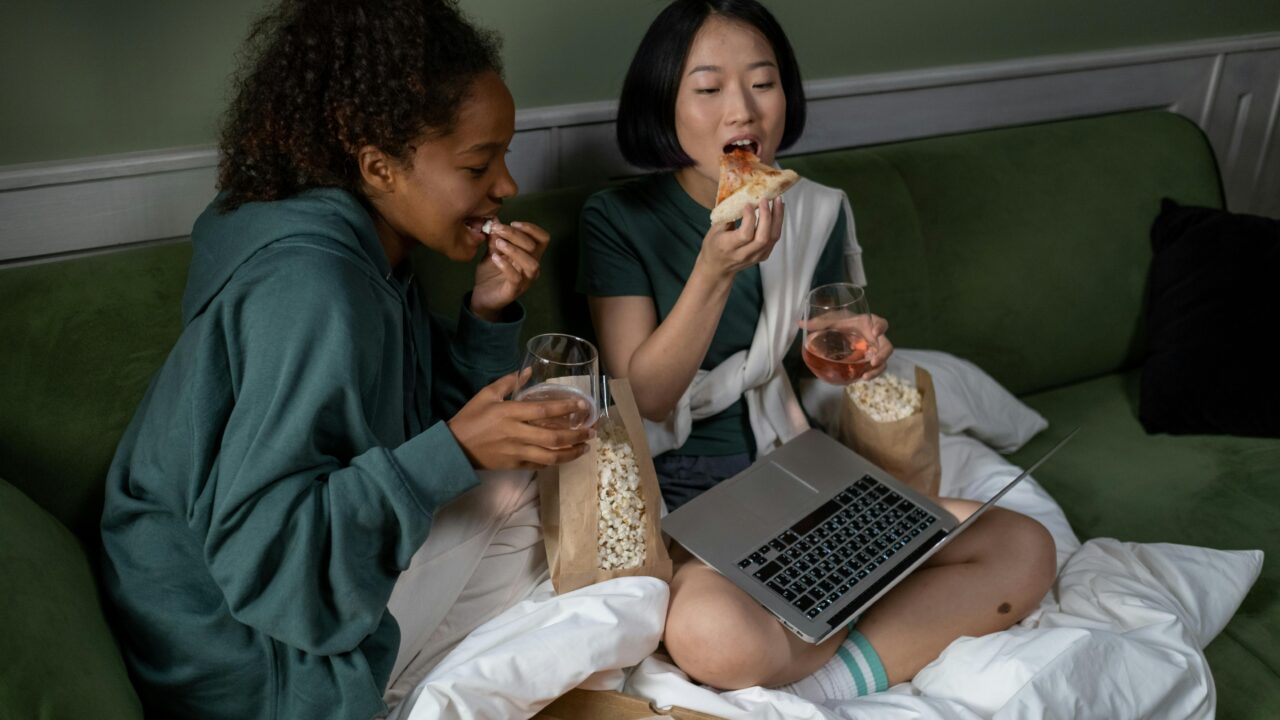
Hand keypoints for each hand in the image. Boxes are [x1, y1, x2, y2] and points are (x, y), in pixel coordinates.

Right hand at [447, 370, 593, 469]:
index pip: (544, 411)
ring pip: (550, 456)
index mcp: (510, 413)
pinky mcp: (514, 465)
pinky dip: (554, 461)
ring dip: (571, 453)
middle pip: (553, 437)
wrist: (454, 448)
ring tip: (585, 447)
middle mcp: (517, 434)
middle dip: (576, 435)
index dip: (565, 408)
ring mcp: (516, 452)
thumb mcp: (486, 395)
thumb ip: (508, 383)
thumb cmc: (470, 418)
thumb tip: (527, 372)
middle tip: (591, 431)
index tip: (581, 405)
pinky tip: (564, 456)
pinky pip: (539, 465)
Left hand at [471, 221, 549, 320]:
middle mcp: (532, 267)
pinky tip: (494, 257)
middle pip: (534, 247)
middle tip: (497, 229)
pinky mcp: (514, 290)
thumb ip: (496, 237)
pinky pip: (516, 277)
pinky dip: (505, 265)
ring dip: (515, 250)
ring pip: (531, 263)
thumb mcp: (493, 251)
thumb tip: (495, 219)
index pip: (543, 239)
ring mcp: (525, 280)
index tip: (513, 223)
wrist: (482, 296)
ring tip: (498, 244)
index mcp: (530, 256)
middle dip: (515, 235)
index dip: (531, 228)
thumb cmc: (491, 274)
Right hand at [695, 198, 784, 279]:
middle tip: (765, 199)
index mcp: (728, 247)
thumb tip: (742, 197)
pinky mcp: (763, 256)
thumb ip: (728, 216)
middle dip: (767, 216)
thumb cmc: (714, 246)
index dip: (749, 218)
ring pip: (773, 238)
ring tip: (777, 201)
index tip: (748, 204)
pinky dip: (778, 224)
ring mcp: (755, 257)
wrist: (717, 268)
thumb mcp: (714, 230)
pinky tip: (777, 211)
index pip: (745, 234)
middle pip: (763, 237)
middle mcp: (743, 254)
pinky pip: (774, 239)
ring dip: (777, 218)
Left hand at [799, 313, 893, 378]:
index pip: (881, 323)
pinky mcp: (868, 361)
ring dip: (877, 370)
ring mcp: (873, 351)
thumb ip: (818, 322)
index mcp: (868, 324)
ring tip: (865, 377)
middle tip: (873, 361)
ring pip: (882, 361)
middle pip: (887, 346)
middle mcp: (874, 338)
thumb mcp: (830, 320)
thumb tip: (800, 323)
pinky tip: (860, 379)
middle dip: (883, 354)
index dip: (881, 327)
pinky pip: (874, 369)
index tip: (875, 332)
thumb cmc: (840, 322)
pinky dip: (870, 375)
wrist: (842, 330)